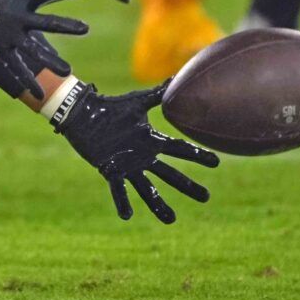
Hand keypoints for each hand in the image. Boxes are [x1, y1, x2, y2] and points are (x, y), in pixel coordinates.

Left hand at [52, 80, 219, 223]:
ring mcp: (128, 165)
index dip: (197, 155)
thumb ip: (156, 94)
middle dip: (187, 186)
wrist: (82, 113)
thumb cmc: (110, 107)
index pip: (179, 150)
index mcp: (150, 141)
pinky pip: (118, 189)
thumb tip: (175, 78)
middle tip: (206, 198)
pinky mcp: (110, 170)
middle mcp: (143, 157)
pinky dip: (122, 202)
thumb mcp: (136, 101)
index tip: (216, 162)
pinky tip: (127, 217)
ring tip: (171, 220)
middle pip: (170, 174)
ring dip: (158, 205)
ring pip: (147, 189)